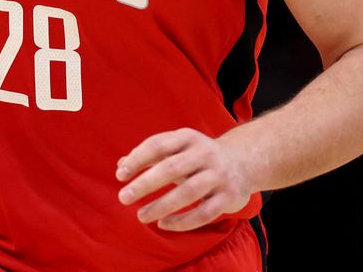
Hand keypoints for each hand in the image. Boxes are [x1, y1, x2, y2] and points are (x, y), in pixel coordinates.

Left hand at [115, 127, 252, 231]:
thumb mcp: (176, 149)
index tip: (120, 175)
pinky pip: (204, 212)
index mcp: (187, 138)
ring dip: (161, 206)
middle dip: (145, 184)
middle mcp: (204, 154)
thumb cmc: (197, 157)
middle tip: (124, 198)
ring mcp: (218, 175)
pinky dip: (183, 221)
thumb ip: (149, 156)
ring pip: (188, 192)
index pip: (157, 145)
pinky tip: (164, 224)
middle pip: (171, 168)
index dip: (137, 160)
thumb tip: (121, 166)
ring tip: (141, 216)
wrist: (243, 163)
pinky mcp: (229, 196)